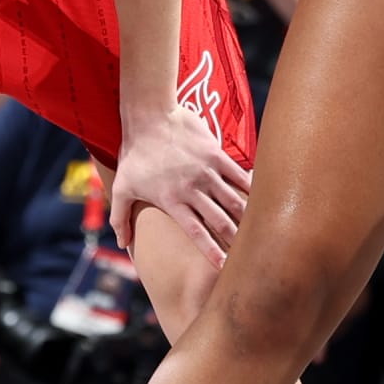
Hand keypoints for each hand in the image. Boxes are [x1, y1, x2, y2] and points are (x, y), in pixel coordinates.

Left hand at [109, 103, 250, 261]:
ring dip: (246, 215)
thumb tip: (124, 244)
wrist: (150, 117)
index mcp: (172, 201)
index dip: (211, 250)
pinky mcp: (215, 154)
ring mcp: (206, 171)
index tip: (223, 266)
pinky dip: (250, 186)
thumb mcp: (121, 188)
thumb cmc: (134, 154)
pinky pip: (238, 174)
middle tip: (248, 252)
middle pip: (220, 220)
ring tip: (259, 229)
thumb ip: (120, 219)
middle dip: (235, 238)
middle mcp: (192, 190)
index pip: (196, 232)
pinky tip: (262, 195)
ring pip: (232, 200)